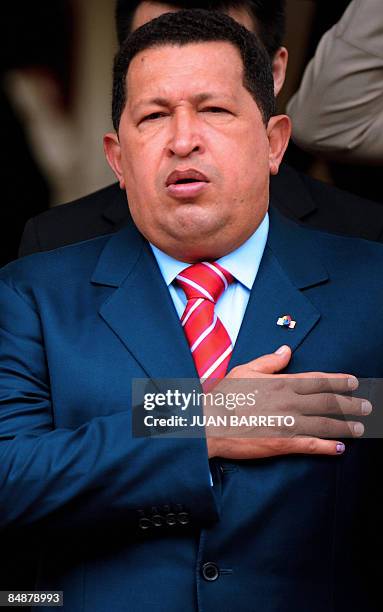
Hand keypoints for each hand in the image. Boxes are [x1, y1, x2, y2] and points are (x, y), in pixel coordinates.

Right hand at [206, 345, 370, 458]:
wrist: (209, 424)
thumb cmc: (224, 397)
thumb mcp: (245, 371)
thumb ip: (269, 362)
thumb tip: (287, 350)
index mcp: (282, 383)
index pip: (318, 380)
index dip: (339, 381)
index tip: (353, 382)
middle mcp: (290, 402)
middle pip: (328, 402)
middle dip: (350, 404)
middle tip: (366, 406)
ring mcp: (288, 424)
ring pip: (325, 424)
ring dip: (345, 426)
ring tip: (360, 428)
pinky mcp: (283, 443)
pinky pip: (311, 445)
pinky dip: (328, 447)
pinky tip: (339, 448)